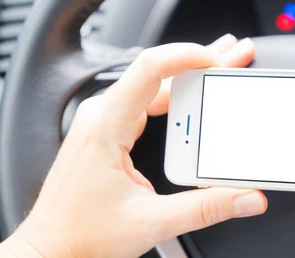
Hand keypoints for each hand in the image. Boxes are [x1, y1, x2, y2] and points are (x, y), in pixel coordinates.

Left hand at [0, 35, 266, 257]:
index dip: (186, 56)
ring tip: (224, 66)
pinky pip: (147, 99)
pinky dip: (176, 93)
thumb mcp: (151, 223)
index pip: (148, 69)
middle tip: (236, 57)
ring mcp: (105, 119)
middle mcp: (102, 114)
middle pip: (158, 72)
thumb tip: (244, 197)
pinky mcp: (110, 129)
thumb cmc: (80, 235)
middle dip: (202, 61)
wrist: (50, 248)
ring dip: (190, 75)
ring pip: (153, 84)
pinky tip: (196, 92)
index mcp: (106, 125)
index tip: (218, 59)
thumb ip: (205, 209)